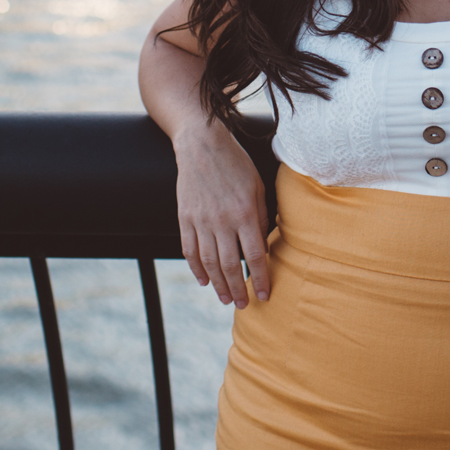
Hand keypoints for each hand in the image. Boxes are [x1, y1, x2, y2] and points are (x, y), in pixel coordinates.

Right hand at [172, 122, 270, 308]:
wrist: (201, 144)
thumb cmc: (236, 164)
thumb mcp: (257, 187)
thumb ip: (261, 217)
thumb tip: (262, 246)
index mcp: (244, 213)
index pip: (254, 255)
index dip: (261, 278)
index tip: (266, 294)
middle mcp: (222, 220)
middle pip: (230, 265)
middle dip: (238, 289)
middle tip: (245, 304)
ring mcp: (201, 220)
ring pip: (208, 262)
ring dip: (218, 284)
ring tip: (226, 298)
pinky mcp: (184, 218)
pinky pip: (189, 250)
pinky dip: (196, 269)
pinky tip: (203, 280)